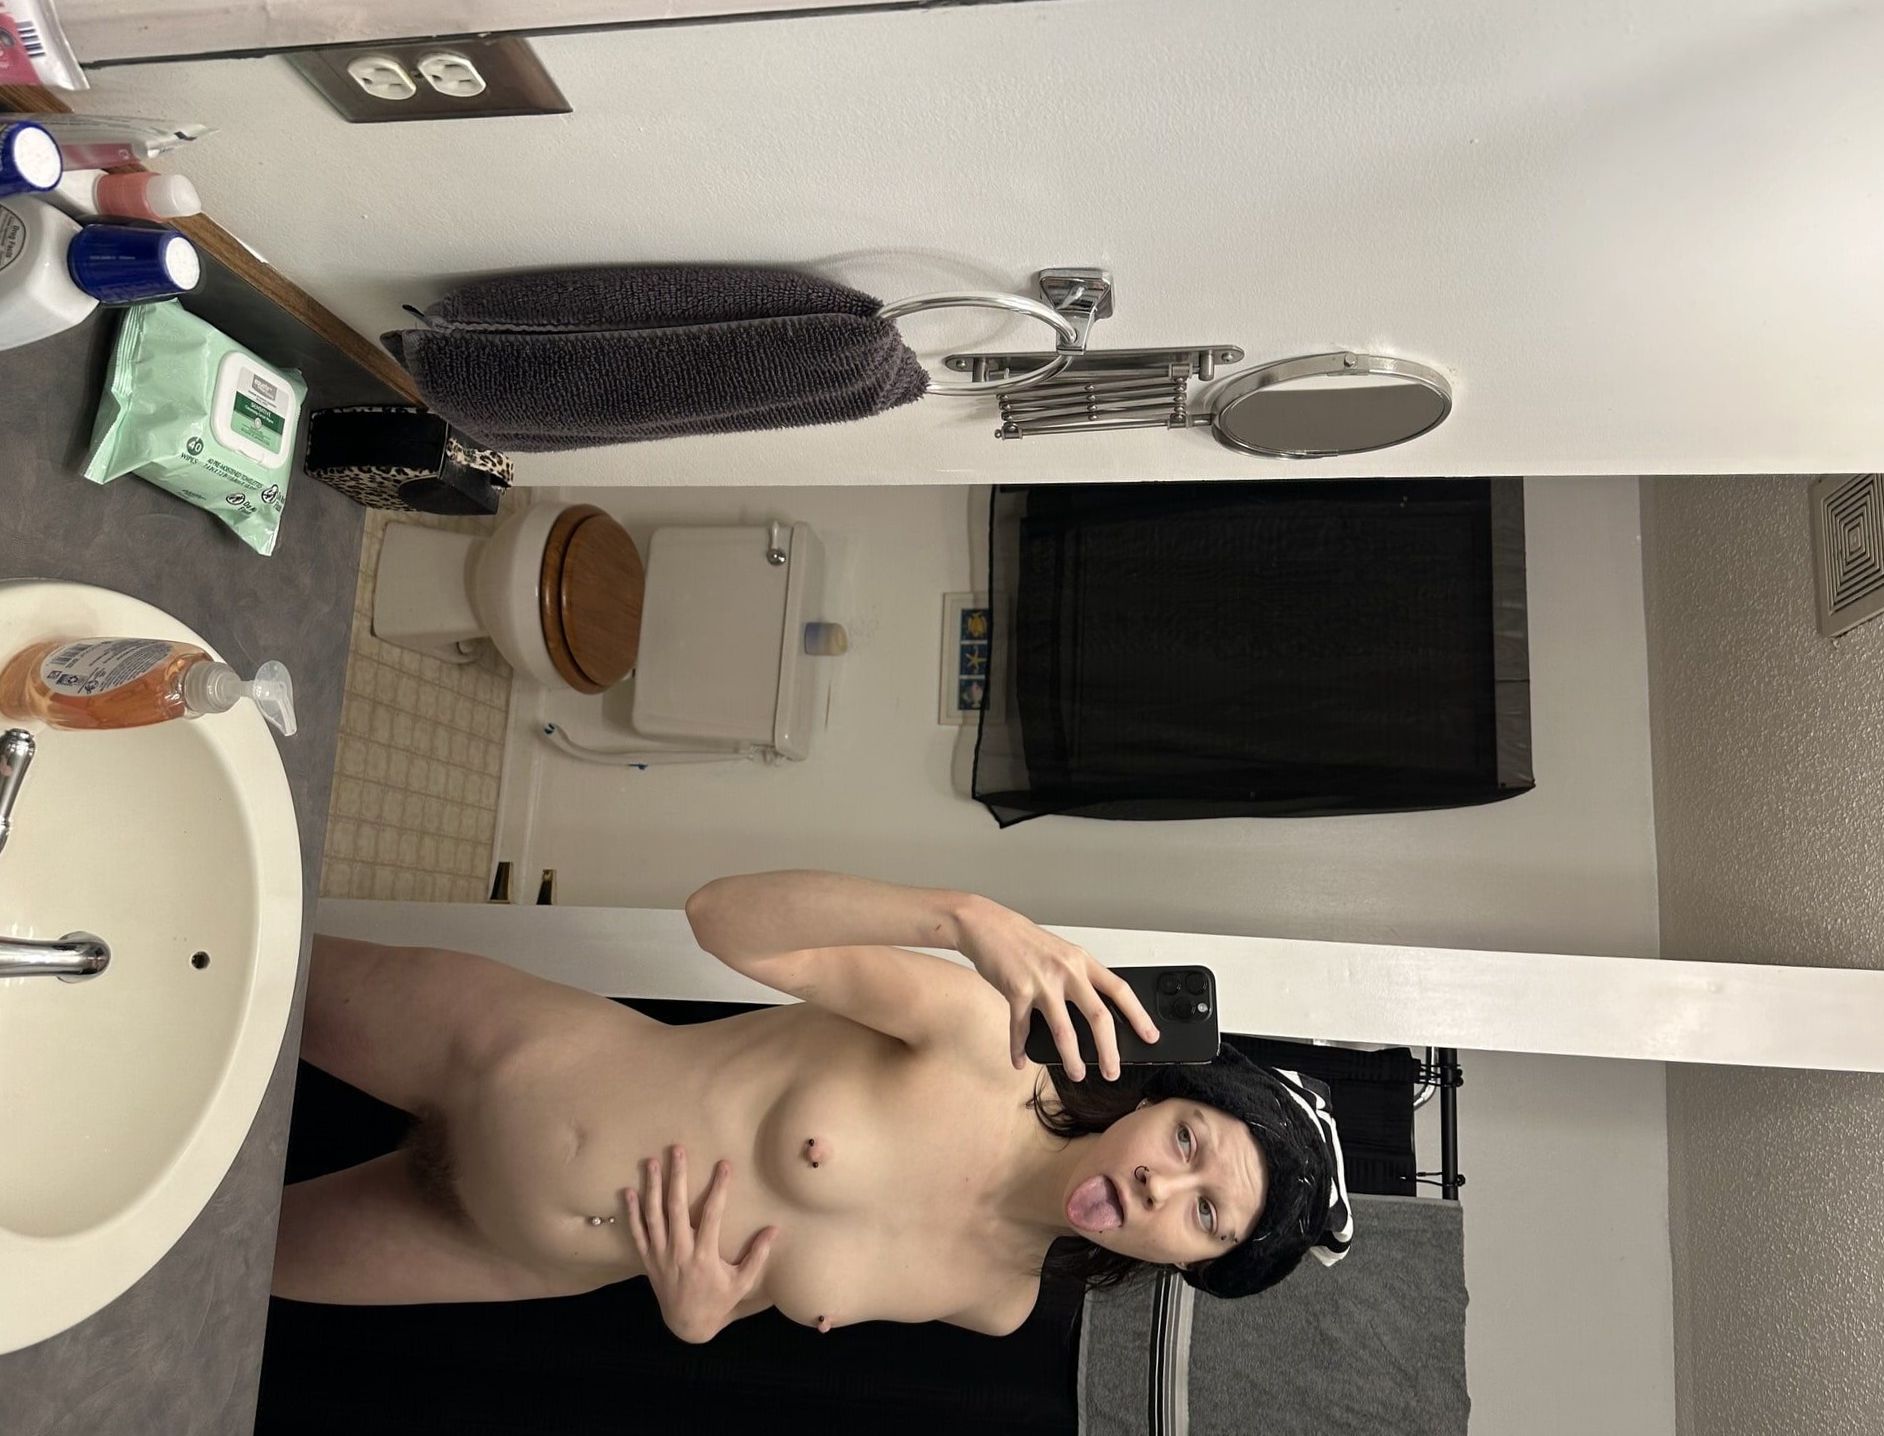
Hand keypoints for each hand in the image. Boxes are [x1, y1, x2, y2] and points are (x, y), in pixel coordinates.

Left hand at [625, 1145, 777, 1344]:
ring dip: (652, 1188)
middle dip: (677, 1177)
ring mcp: (660, 1256)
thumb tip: (774, 1229)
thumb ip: (757, 1256)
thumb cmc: (717, 1301)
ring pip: (653, 1216)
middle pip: (676, 1208)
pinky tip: (629, 1191)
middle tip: (678, 1150)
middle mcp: (679, 1252)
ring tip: (651, 1162)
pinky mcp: (647, 1261)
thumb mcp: (742, 1283)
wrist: (686, 1325)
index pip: (712, 1215)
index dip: (719, 1189)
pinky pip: (637, 1233)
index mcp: (704, 1256)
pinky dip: (631, 1213)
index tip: (724, 1165)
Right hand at [953, 897, 1158, 1080]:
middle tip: (1113, 1071)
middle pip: (1098, 1016)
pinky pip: (1021, 1029)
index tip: (1150, 1035)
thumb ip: (1077, 978)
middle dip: (1109, 1050)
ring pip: (1064, 1030)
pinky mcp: (1016, 991)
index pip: (1119, 990)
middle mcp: (1066, 971)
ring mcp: (1042, 982)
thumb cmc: (1024, 941)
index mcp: (1082, 961)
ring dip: (1072, 1058)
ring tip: (1076, 1073)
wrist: (987, 925)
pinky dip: (1020, 1049)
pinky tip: (1021, 1060)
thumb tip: (1093, 1013)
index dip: (1138, 1015)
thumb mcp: (1061, 953)